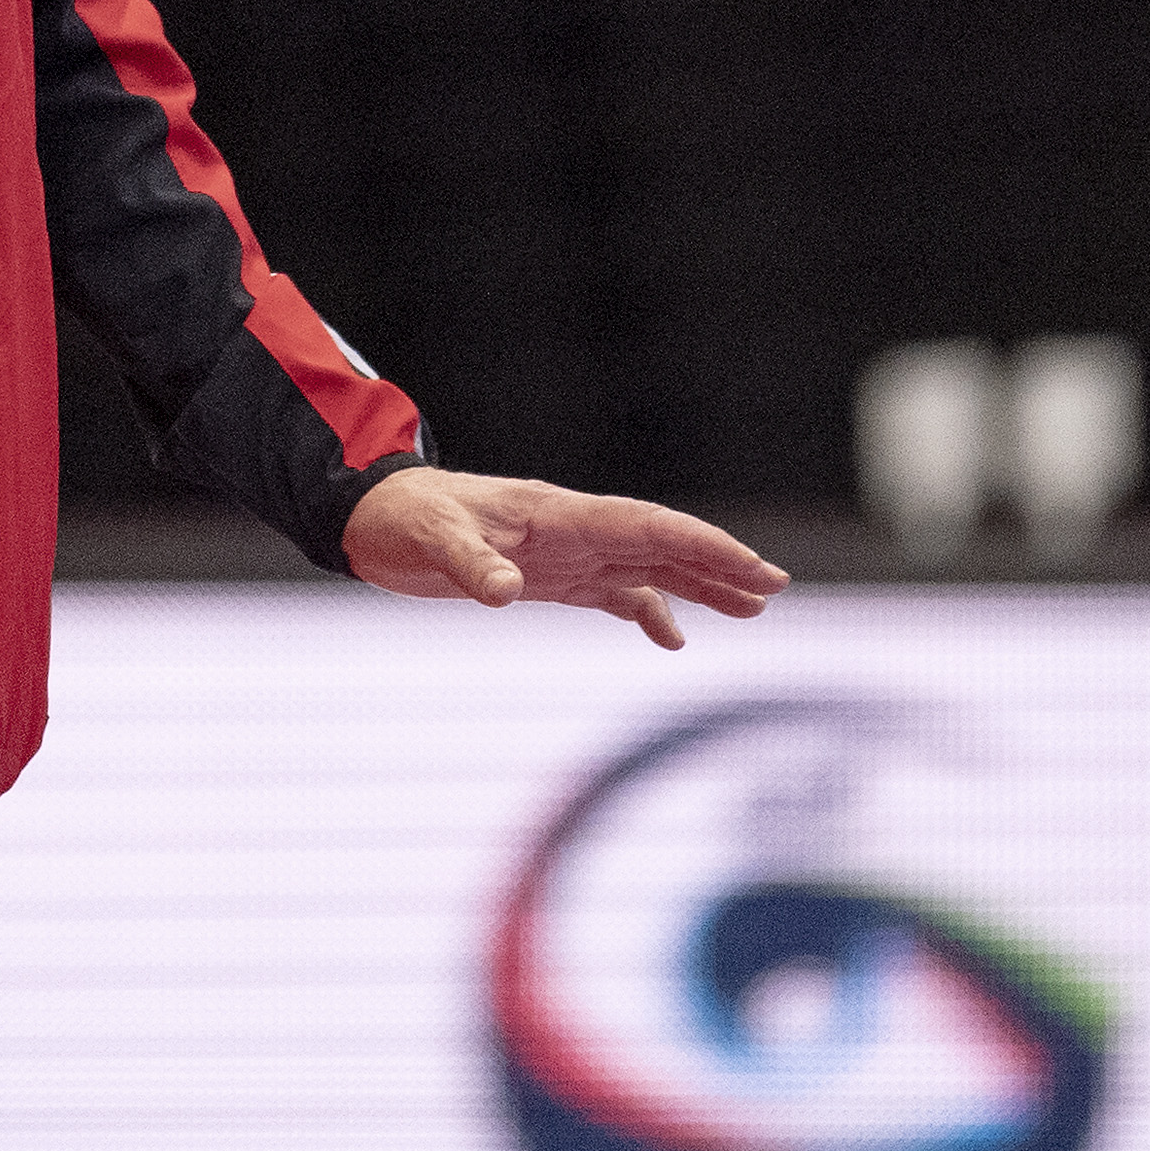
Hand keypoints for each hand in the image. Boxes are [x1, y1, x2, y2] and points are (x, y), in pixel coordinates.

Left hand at [343, 467, 786, 651]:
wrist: (375, 517)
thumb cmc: (405, 518)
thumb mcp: (433, 540)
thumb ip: (471, 563)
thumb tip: (501, 593)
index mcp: (559, 514)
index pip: (647, 527)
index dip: (702, 546)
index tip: (752, 568)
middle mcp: (572, 530)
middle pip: (661, 544)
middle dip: (718, 563)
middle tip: (774, 588)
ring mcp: (564, 553)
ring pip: (646, 566)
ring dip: (696, 584)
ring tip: (752, 608)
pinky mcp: (547, 577)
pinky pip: (612, 592)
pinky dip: (646, 610)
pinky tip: (672, 637)